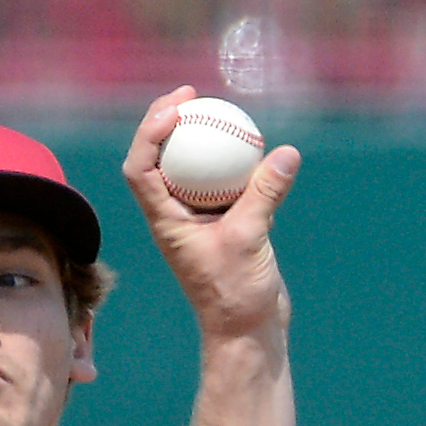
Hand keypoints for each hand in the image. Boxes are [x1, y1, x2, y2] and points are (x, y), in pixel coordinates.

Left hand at [122, 86, 300, 340]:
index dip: (148, 132)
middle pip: (158, 159)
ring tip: (217, 108)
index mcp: (165, 221)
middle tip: (192, 94)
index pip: (139, 168)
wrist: (247, 330)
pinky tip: (253, 142)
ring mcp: (199, 219)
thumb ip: (264, 195)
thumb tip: (286, 153)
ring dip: (198, 136)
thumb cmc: (236, 295)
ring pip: (190, 168)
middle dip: (166, 121)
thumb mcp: (250, 239)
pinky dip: (231, 160)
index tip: (175, 108)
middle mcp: (175, 217)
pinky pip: (222, 182)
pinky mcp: (225, 223)